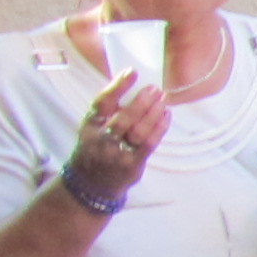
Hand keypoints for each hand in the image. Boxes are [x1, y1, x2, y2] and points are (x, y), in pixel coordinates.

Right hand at [64, 74, 164, 207]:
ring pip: (139, 131)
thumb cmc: (96, 149)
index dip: (117, 86)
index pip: (102, 103)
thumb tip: (135, 87)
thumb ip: (108, 113)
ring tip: (163, 100)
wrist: (91, 185)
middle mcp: (101, 140)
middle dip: (141, 101)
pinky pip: (149, 144)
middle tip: (155, 89)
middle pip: (124, 118)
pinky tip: (166, 115)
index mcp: (89, 127)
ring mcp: (116, 154)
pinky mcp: (132, 165)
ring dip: (154, 113)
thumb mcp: (93, 130)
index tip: (132, 72)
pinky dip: (160, 128)